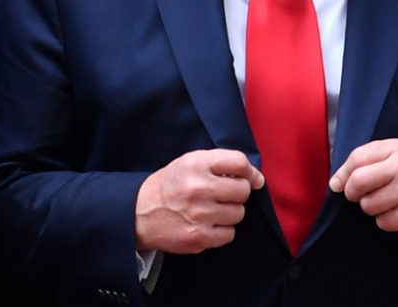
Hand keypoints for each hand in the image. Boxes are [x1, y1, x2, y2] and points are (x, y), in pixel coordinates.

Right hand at [135, 149, 263, 253]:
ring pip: (238, 213)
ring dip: (229, 212)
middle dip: (237, 193)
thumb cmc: (170, 185)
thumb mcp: (189, 163)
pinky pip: (230, 234)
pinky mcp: (199, 237)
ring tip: (211, 209)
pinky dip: (222, 230)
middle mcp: (197, 187)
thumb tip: (257, 179)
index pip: (238, 162)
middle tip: (222, 195)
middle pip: (243, 190)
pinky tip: (207, 223)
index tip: (251, 178)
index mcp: (195, 164)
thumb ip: (220, 164)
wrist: (139, 213)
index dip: (249, 171)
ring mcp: (199, 214)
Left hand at [329, 138, 397, 239]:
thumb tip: (335, 182)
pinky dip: (385, 220)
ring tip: (389, 202)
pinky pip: (381, 221)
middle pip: (357, 181)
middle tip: (359, 195)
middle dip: (352, 192)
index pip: (357, 158)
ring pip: (367, 204)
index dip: (342, 173)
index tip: (338, 183)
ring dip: (372, 208)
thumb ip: (368, 162)